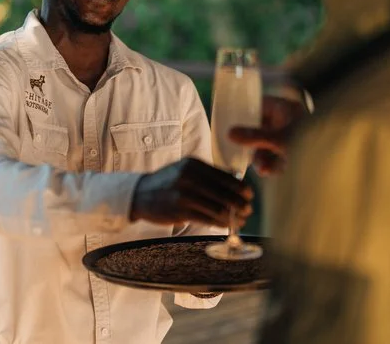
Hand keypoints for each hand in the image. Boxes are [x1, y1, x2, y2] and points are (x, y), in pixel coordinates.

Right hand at [130, 158, 252, 227]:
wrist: (139, 194)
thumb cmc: (168, 182)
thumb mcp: (186, 169)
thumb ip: (209, 174)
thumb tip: (237, 181)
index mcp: (194, 164)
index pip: (225, 176)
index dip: (241, 188)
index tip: (249, 195)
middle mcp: (189, 177)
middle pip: (225, 193)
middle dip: (240, 203)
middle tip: (248, 209)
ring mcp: (184, 194)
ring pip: (218, 208)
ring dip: (233, 216)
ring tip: (240, 220)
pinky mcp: (179, 211)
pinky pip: (207, 218)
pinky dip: (220, 223)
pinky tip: (226, 225)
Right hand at [229, 95, 305, 175]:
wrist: (334, 165)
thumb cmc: (309, 143)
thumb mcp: (279, 139)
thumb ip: (255, 137)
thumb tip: (230, 133)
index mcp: (286, 108)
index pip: (260, 105)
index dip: (245, 113)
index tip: (231, 123)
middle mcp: (288, 120)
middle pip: (261, 128)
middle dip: (254, 145)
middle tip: (247, 156)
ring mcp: (292, 136)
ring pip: (267, 144)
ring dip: (262, 157)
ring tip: (263, 169)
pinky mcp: (295, 152)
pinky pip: (276, 156)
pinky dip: (272, 164)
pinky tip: (270, 172)